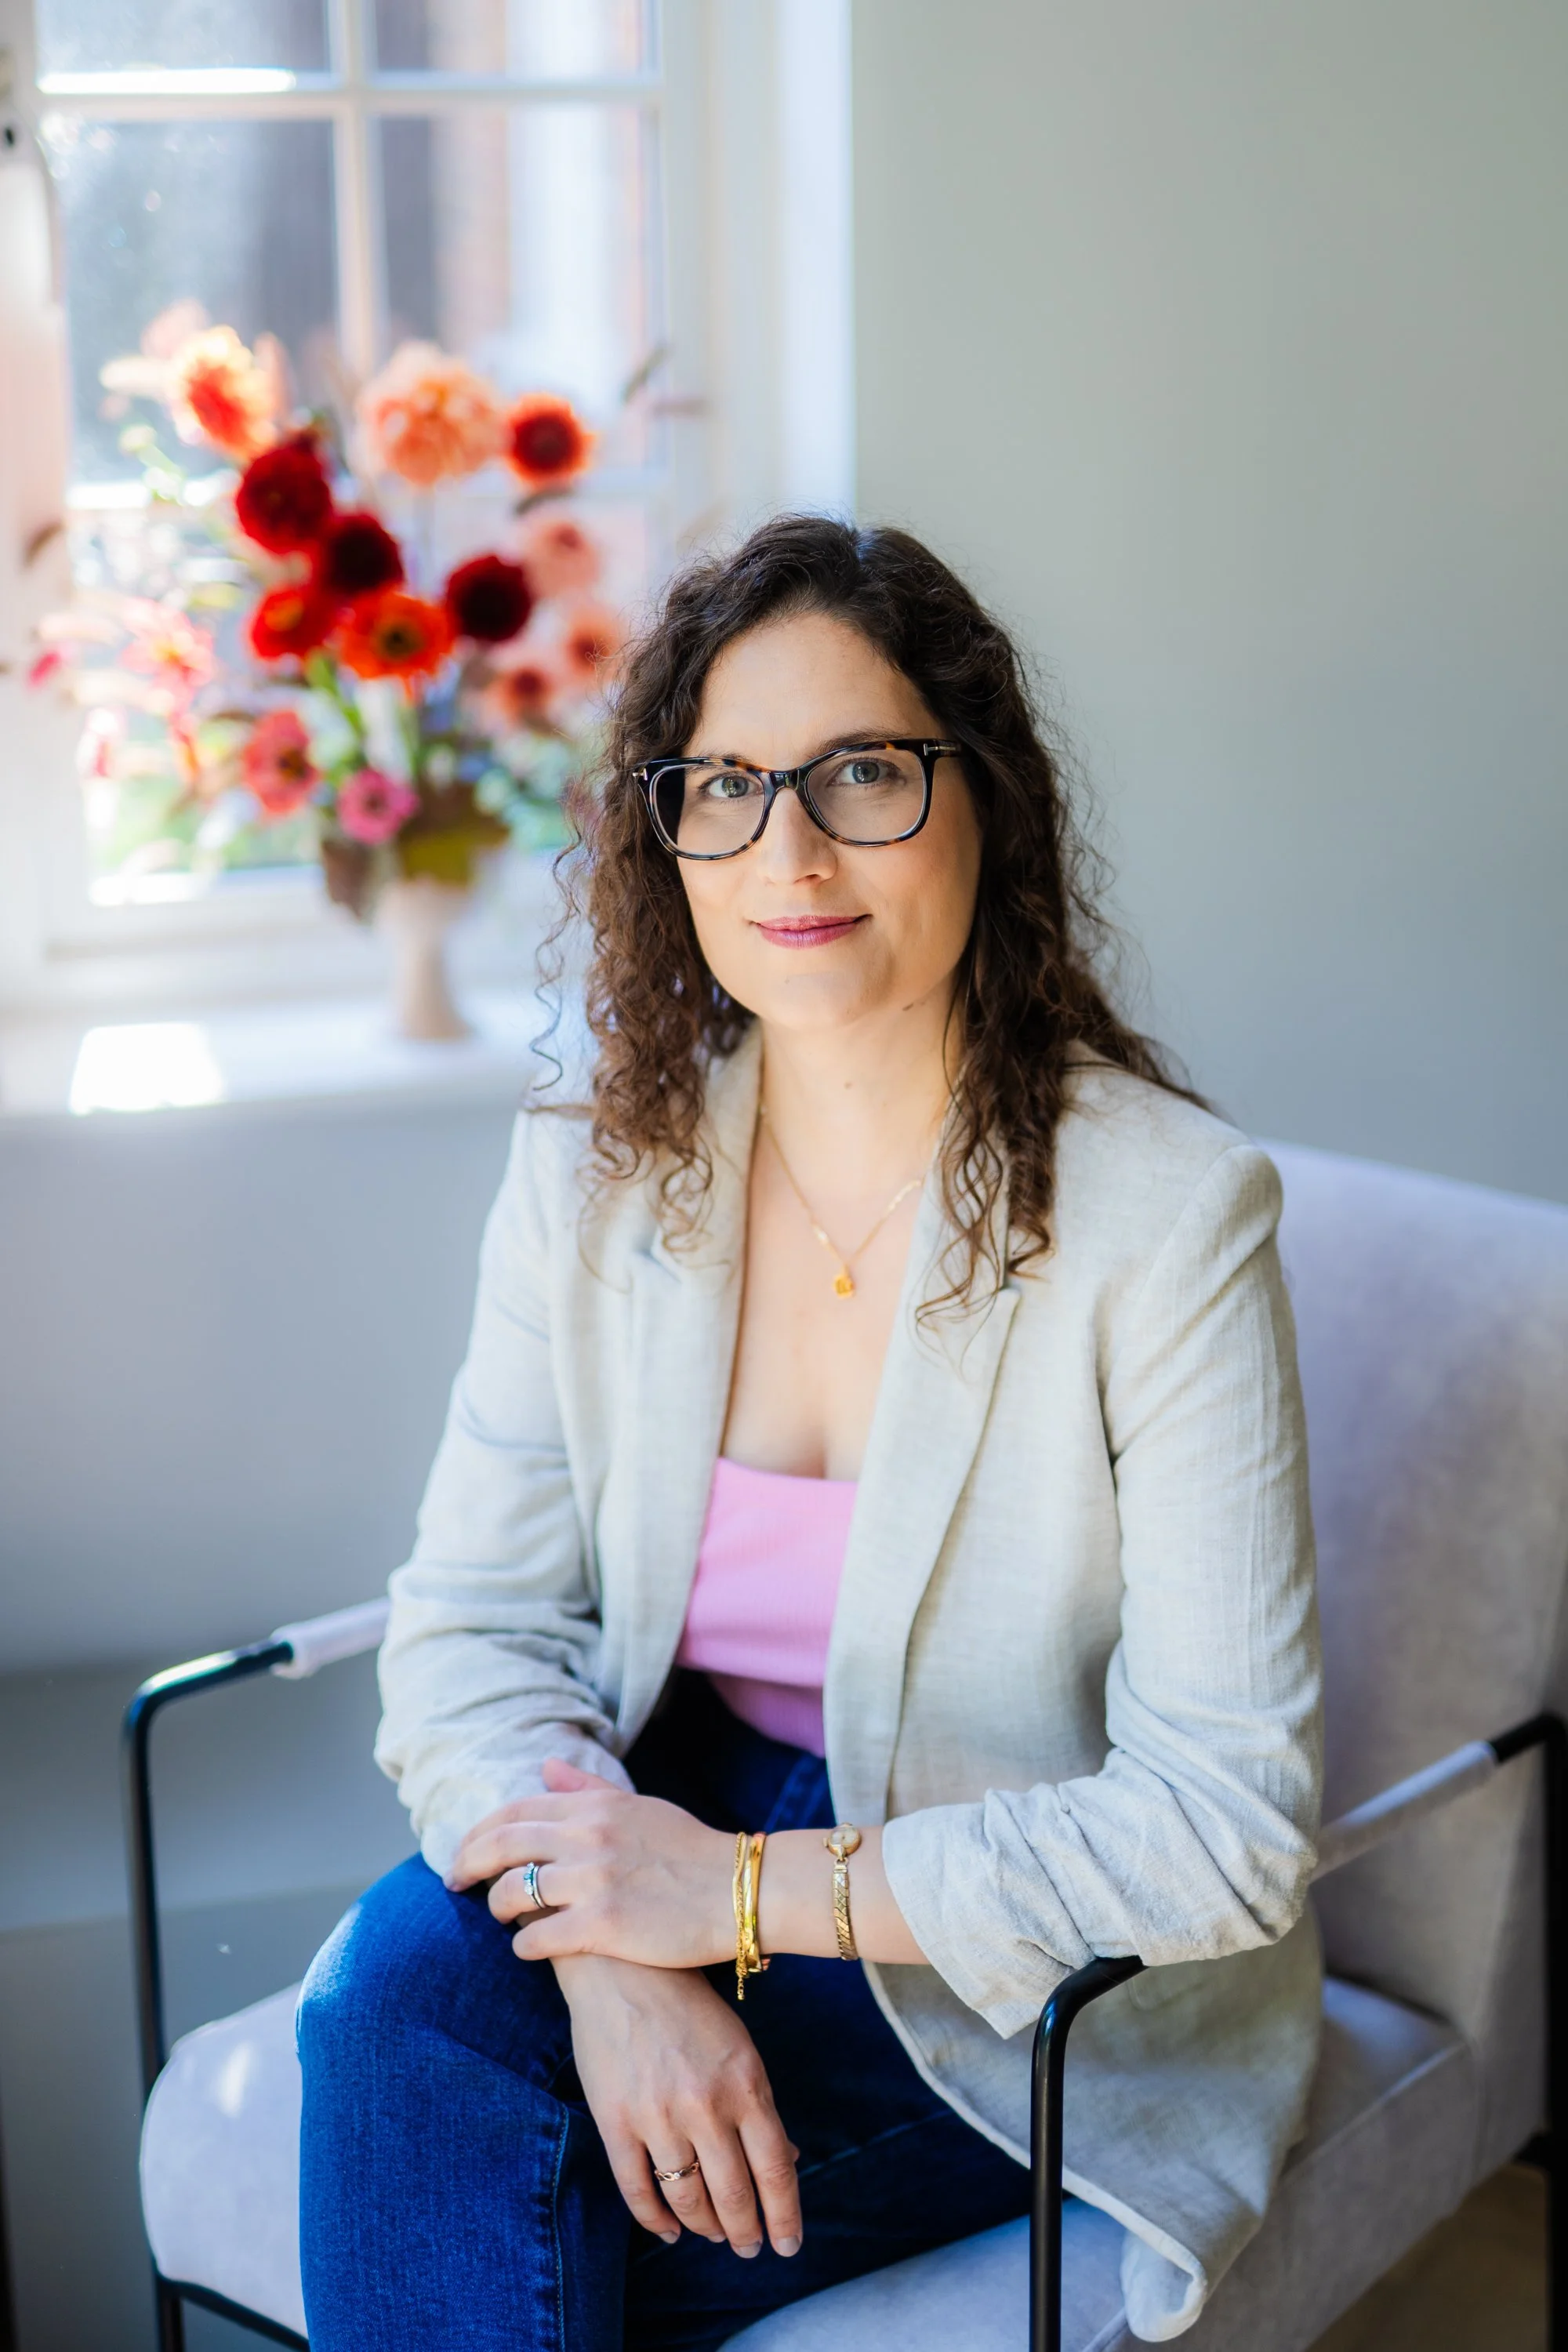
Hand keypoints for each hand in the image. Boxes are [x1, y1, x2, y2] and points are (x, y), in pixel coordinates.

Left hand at [448, 1760, 734, 1967]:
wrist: (739, 1892)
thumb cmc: (690, 1850)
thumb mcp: (639, 1807)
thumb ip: (588, 1790)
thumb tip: (547, 1767)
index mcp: (593, 1808)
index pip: (513, 1812)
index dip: (479, 1833)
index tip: (464, 1852)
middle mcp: (586, 1838)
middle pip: (500, 1847)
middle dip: (467, 1865)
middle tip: (453, 1884)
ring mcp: (592, 1882)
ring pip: (513, 1894)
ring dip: (498, 1908)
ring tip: (501, 1918)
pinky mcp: (603, 1927)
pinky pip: (538, 1939)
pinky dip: (524, 1946)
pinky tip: (529, 1950)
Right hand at [554, 1954, 801, 2259]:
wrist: (622, 1968)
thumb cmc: (690, 2008)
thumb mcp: (739, 2048)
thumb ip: (760, 2105)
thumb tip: (787, 2161)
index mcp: (746, 2084)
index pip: (774, 2170)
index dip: (784, 2216)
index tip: (788, 2245)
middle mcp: (706, 2105)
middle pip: (734, 2194)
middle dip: (746, 2232)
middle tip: (749, 2248)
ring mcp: (658, 2115)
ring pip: (688, 2198)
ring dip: (705, 2227)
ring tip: (714, 2235)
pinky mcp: (615, 2121)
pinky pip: (637, 2190)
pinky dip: (655, 2220)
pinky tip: (670, 2231)